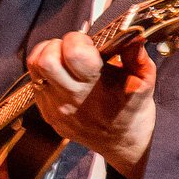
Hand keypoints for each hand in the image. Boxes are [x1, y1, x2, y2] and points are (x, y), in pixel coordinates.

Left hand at [26, 30, 155, 178]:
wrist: (123, 145)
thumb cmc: (133, 110)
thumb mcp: (144, 81)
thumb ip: (137, 55)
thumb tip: (132, 33)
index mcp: (95, 88)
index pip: (73, 53)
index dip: (79, 39)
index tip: (89, 44)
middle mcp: (70, 99)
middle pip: (46, 60)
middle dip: (58, 45)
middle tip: (73, 49)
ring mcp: (54, 108)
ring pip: (34, 68)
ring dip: (47, 54)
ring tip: (65, 58)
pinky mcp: (46, 112)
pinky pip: (35, 82)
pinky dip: (45, 72)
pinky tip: (63, 75)